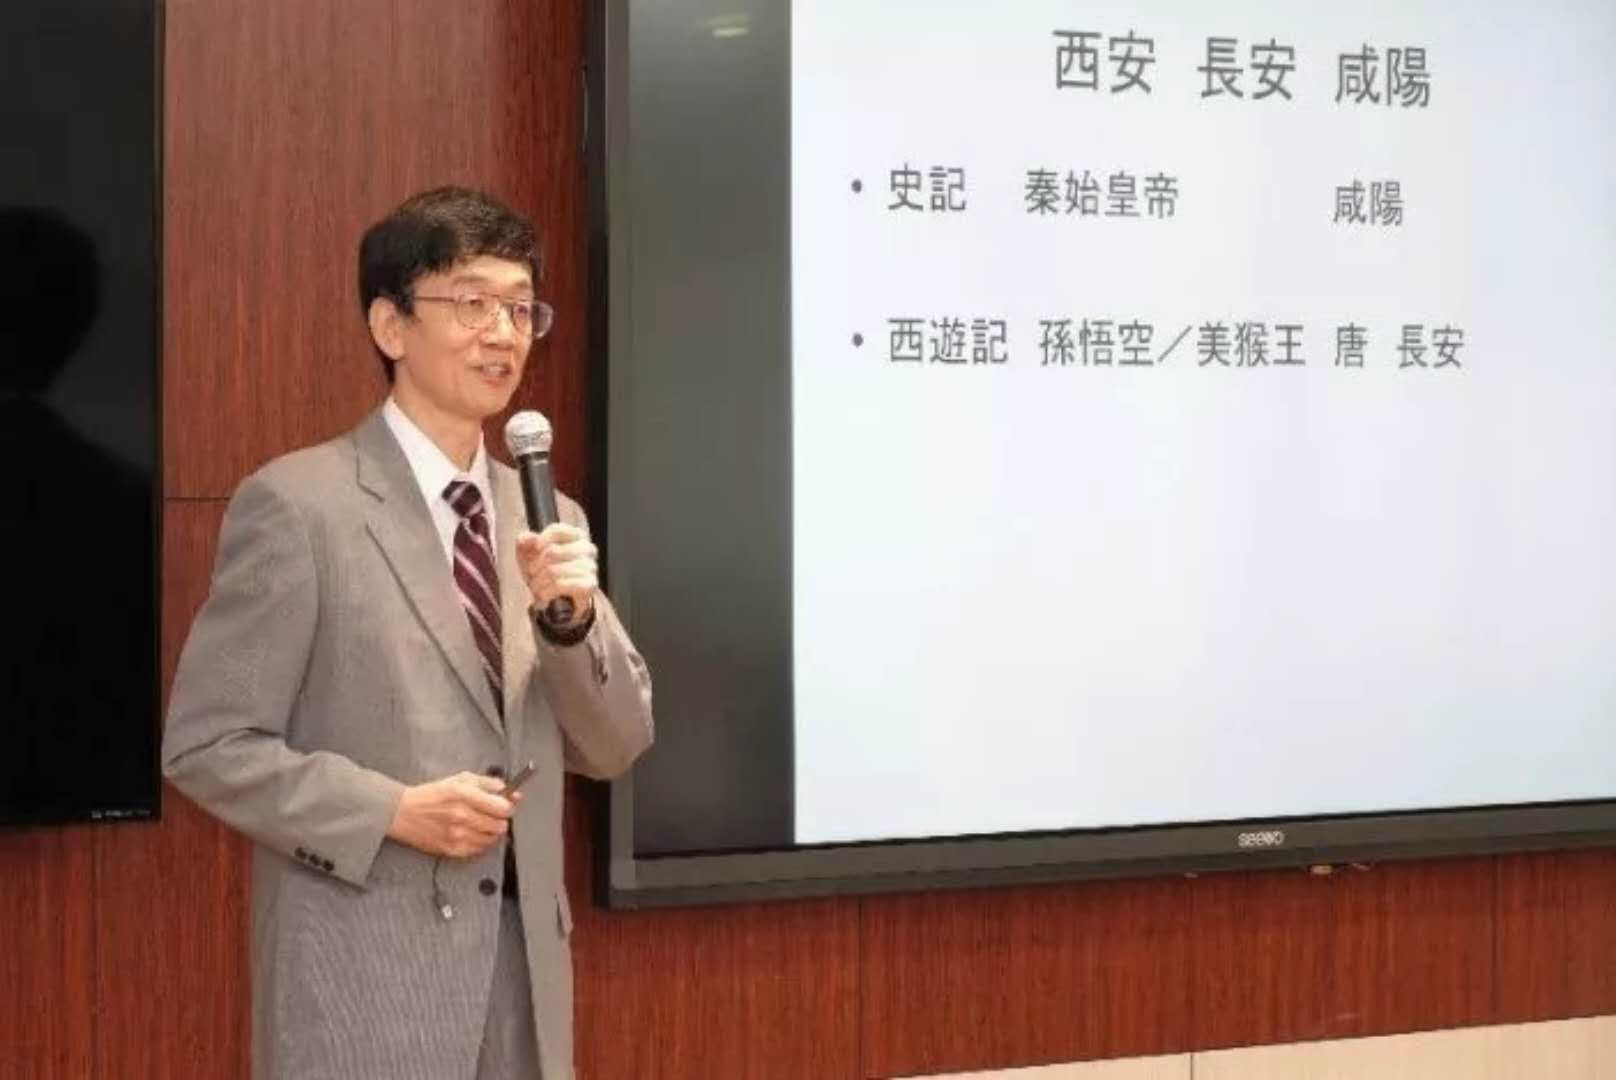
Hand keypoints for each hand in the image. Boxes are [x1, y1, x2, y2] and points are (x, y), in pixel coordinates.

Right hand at [387, 772, 519, 857]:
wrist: (403, 812)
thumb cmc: (431, 795)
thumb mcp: (460, 779)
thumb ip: (488, 783)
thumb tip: (508, 790)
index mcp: (464, 795)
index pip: (503, 807)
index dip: (508, 806)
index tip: (506, 805)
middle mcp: (461, 816)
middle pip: (500, 825)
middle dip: (500, 819)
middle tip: (493, 814)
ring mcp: (456, 835)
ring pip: (492, 839)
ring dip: (491, 832)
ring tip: (481, 823)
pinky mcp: (451, 849)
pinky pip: (478, 850)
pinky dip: (480, 842)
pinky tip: (473, 833)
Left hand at [516, 523, 596, 625]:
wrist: (559, 601)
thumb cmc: (546, 573)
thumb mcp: (531, 555)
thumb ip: (525, 541)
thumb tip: (525, 538)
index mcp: (576, 536)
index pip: (558, 530)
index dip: (542, 539)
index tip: (535, 549)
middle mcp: (587, 549)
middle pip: (552, 552)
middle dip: (535, 566)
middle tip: (532, 574)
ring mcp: (590, 567)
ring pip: (554, 571)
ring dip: (538, 582)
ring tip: (537, 586)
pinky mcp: (589, 585)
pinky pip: (560, 585)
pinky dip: (546, 592)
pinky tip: (545, 594)